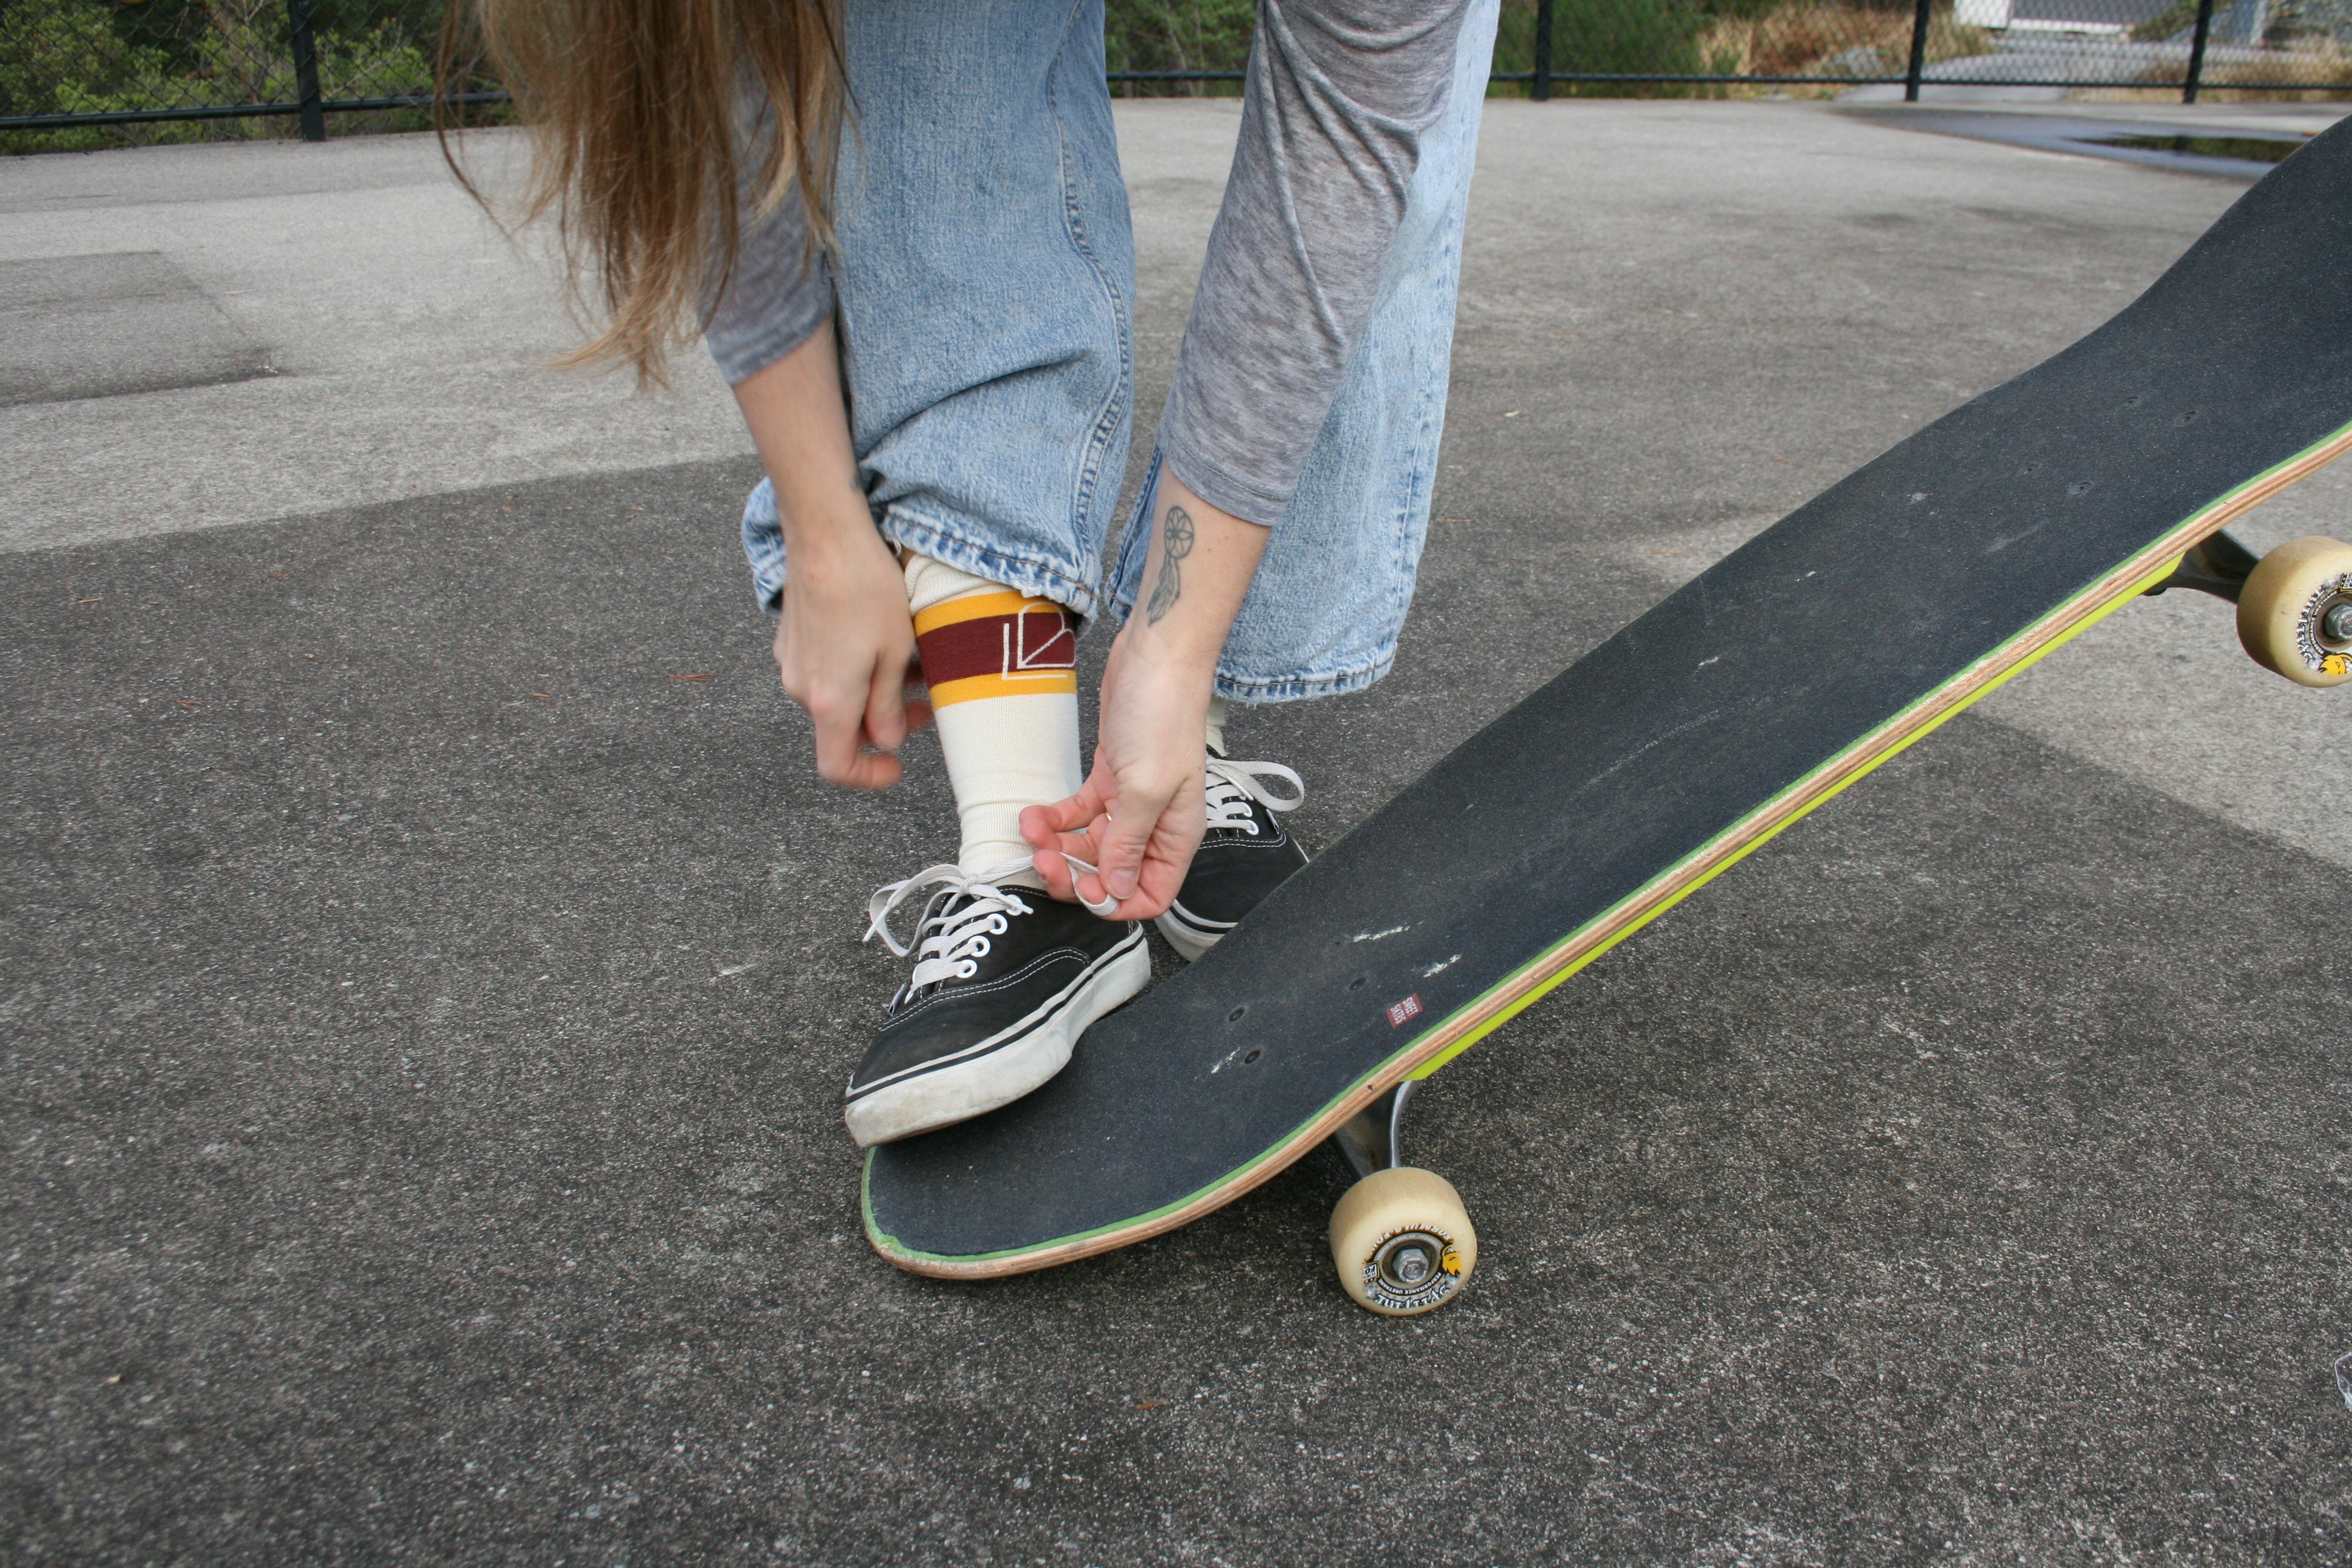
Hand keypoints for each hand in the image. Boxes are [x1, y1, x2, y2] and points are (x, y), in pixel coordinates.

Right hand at [774, 528, 928, 789]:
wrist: (824, 534)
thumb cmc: (864, 588)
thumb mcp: (895, 652)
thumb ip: (888, 705)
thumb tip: (887, 741)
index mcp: (830, 701)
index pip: (837, 766)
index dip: (868, 778)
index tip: (896, 767)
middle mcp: (802, 688)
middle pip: (843, 729)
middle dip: (885, 724)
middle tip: (923, 700)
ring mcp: (792, 662)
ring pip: (836, 698)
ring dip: (872, 693)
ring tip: (908, 663)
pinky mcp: (791, 639)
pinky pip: (824, 671)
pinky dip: (852, 670)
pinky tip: (878, 640)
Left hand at [1020, 626, 1210, 918]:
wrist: (1155, 656)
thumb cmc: (1163, 715)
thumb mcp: (1146, 787)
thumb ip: (1127, 843)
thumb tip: (1115, 890)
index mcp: (1176, 835)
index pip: (1151, 894)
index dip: (1114, 903)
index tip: (1080, 890)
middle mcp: (1154, 825)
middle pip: (1110, 875)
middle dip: (1072, 874)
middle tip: (1042, 859)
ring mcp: (1129, 803)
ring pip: (1087, 847)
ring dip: (1055, 845)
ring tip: (1031, 828)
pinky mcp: (1108, 780)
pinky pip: (1076, 815)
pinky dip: (1054, 819)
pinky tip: (1034, 813)